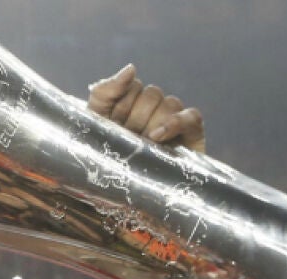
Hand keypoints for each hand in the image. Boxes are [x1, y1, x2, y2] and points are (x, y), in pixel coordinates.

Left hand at [85, 64, 205, 152]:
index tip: (111, 123)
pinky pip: (191, 116)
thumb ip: (105, 92)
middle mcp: (152, 111)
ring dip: (151, 123)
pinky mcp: (191, 136)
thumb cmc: (103, 163)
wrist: (122, 203)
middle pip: (151, 93)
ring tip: (141, 146)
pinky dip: (175, 122)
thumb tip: (132, 67)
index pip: (132, 84)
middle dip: (135, 117)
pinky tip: (158, 137)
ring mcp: (173, 122)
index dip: (121, 103)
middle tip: (127, 140)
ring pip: (169, 103)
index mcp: (129, 105)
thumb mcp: (94, 124)